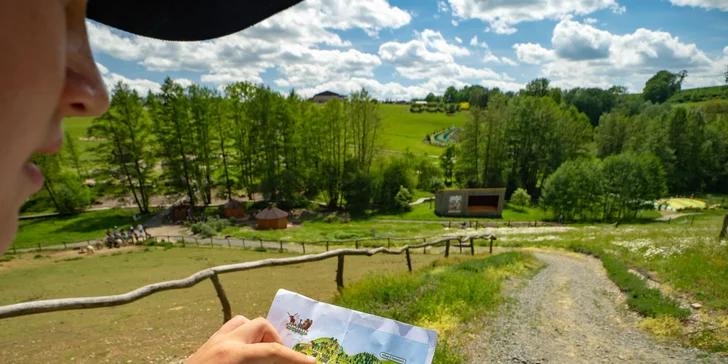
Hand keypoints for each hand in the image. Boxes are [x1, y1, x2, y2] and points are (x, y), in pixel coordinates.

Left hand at [187, 316, 315, 363]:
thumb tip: (281, 361)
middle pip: (261, 326)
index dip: (296, 358)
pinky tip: (245, 356)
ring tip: (263, 355)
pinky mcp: (205, 346)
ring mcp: (212, 341)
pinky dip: (242, 339)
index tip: (312, 363)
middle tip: (282, 360)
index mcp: (234, 356)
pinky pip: (229, 332)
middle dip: (276, 341)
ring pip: (242, 323)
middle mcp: (224, 342)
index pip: (274, 351)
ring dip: (258, 336)